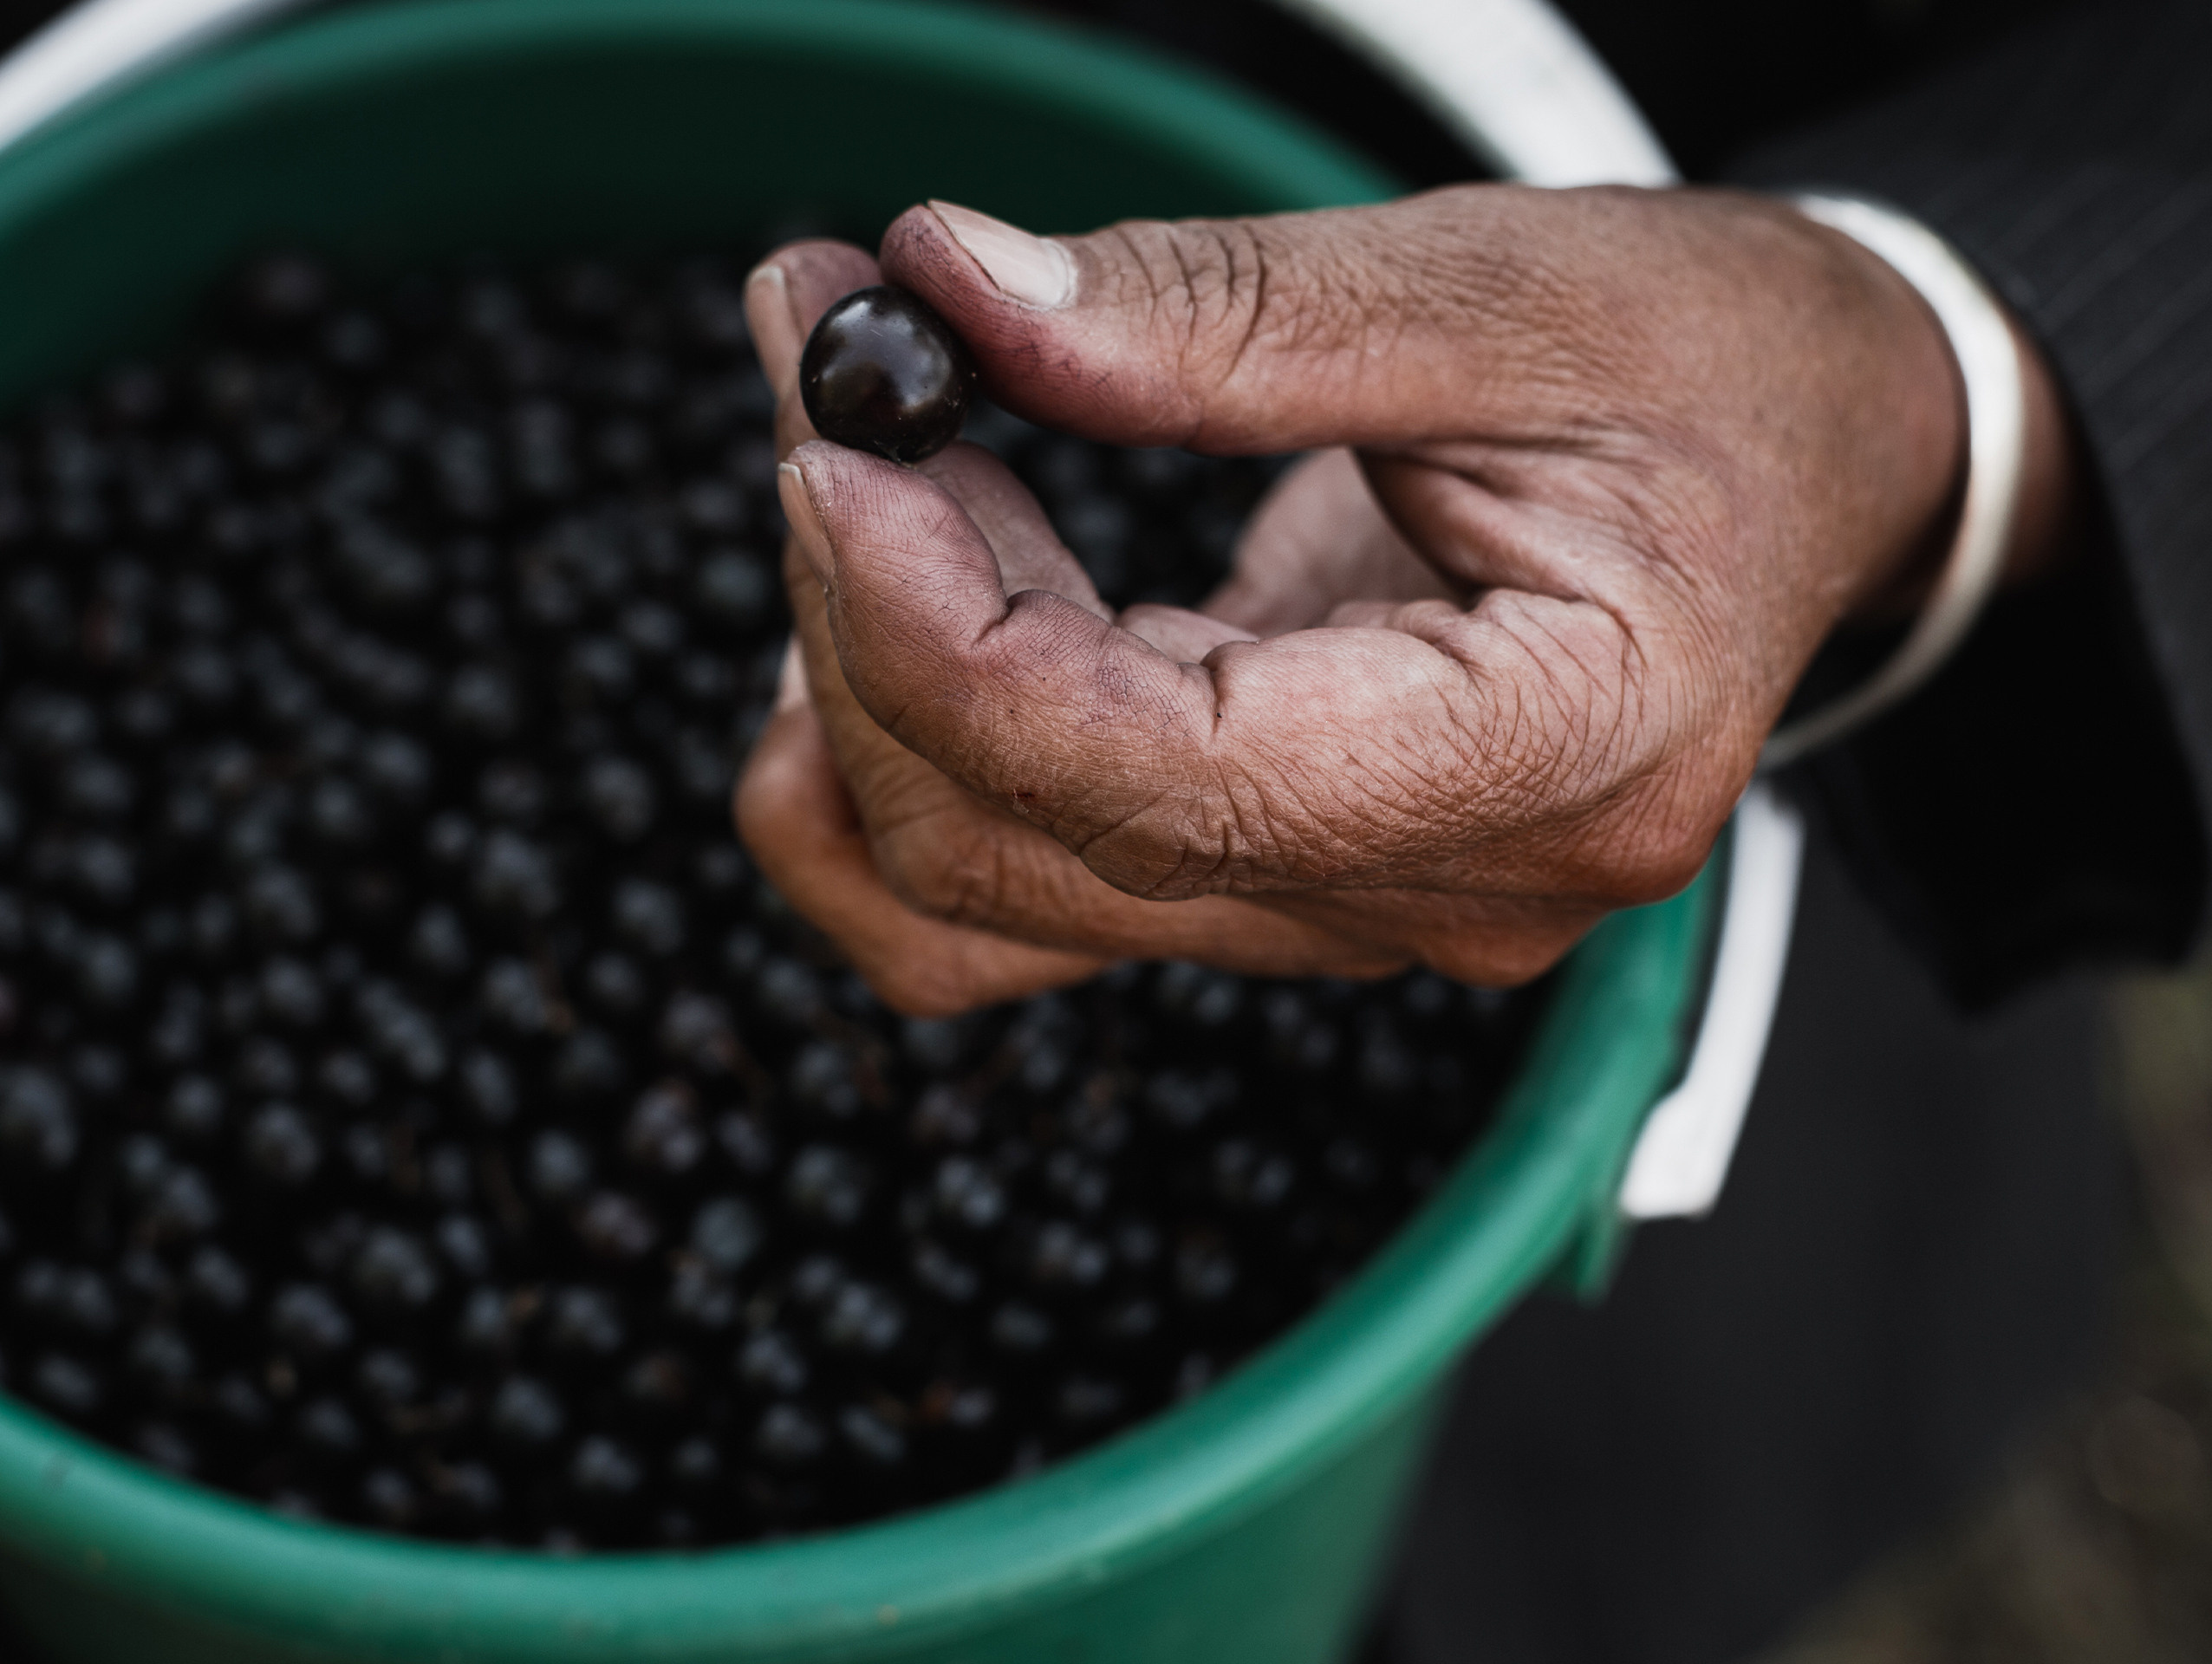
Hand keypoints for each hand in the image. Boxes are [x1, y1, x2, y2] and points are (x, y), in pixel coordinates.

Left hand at [737, 186, 2074, 1013]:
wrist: (1810, 461)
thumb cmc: (1716, 373)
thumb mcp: (1500, 289)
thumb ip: (1221, 316)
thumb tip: (955, 290)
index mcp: (1555, 755)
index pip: (1169, 778)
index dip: (945, 629)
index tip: (829, 445)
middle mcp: (1451, 887)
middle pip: (1042, 846)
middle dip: (870, 614)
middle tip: (823, 371)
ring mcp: (1360, 907)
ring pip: (999, 890)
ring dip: (868, 688)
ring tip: (861, 474)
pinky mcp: (1288, 873)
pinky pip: (1032, 896)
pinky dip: (914, 767)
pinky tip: (886, 622)